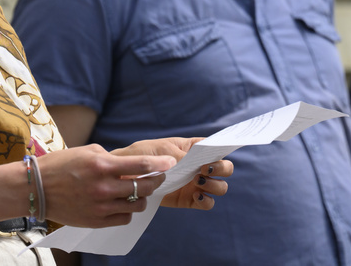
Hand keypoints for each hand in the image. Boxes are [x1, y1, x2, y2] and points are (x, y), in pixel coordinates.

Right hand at [37, 144, 173, 227]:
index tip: (171, 163)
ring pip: (137, 205)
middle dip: (156, 181)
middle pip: (144, 187)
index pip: (142, 166)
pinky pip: (124, 218)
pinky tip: (123, 203)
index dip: (161, 165)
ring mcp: (100, 207)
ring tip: (138, 191)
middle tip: (157, 177)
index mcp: (103, 166)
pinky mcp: (96, 221)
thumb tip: (133, 165)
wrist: (38, 188)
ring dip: (143, 197)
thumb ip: (113, 159)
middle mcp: (104, 188)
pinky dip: (128, 211)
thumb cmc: (63, 165)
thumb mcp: (90, 152)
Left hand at [113, 137, 232, 209]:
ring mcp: (195, 183)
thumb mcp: (162, 151)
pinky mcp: (188, 200)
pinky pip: (207, 203)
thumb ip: (182, 157)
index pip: (217, 147)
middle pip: (225, 168)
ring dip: (215, 185)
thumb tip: (200, 163)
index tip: (210, 156)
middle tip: (204, 170)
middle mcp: (199, 165)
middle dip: (221, 169)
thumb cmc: (143, 155)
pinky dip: (206, 202)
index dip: (221, 151)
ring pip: (219, 187)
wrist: (124, 175)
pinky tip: (196, 197)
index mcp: (195, 148)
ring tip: (197, 182)